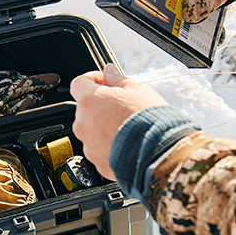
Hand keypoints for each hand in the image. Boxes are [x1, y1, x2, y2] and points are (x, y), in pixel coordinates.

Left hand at [70, 65, 168, 179]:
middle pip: (86, 109)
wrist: (156, 153)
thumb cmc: (147, 121)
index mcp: (90, 101)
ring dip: (104, 127)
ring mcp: (89, 145)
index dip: (93, 80)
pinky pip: (99, 149)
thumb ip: (118, 80)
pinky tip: (127, 142)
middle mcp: (83, 123)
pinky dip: (109, 145)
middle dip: (101, 106)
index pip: (79, 83)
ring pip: (92, 131)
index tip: (105, 82)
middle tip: (122, 106)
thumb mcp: (137, 90)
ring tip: (127, 127)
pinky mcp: (97, 162)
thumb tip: (109, 72)